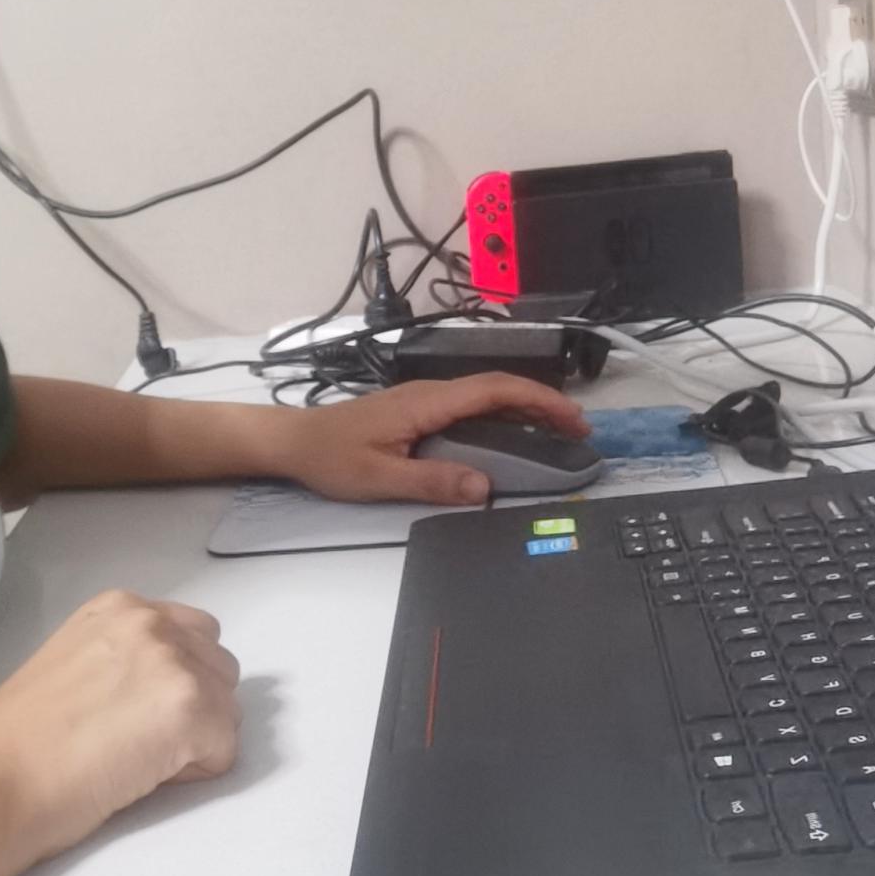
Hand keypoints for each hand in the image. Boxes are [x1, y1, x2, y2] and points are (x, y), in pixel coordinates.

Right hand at [0, 589, 240, 865]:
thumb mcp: (74, 663)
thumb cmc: (18, 741)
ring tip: (139, 760)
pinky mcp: (191, 710)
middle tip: (138, 742)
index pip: (190, 635)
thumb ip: (123, 659)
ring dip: (198, 738)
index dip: (170, 683)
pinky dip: (196, 772)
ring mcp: (176, 663)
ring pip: (227, 708)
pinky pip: (224, 751)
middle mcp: (153, 622)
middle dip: (194, 706)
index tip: (131, 714)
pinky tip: (143, 777)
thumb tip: (158, 692)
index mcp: (120, 607)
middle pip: (217, 667)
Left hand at [281, 373, 590, 504]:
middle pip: (499, 388)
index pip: (495, 390)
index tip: (572, 418)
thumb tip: (484, 487)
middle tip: (579, 430)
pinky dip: (503, 416)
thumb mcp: (380, 478)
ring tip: (559, 432)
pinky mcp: (420, 410)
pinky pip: (472, 406)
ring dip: (526, 409)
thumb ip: (432, 481)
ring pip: (487, 395)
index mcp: (427, 402)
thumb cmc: (331, 457)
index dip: (539, 401)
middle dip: (544, 404)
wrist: (294, 440)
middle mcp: (431, 392)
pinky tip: (515, 435)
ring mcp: (426, 399)